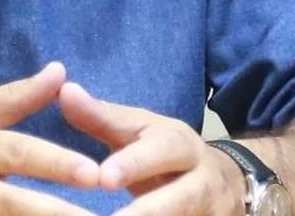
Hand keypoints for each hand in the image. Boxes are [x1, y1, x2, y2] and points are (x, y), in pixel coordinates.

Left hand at [59, 82, 245, 215]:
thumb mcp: (141, 131)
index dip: (134, 164)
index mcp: (182, 146)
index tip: (104, 176)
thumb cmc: (166, 153)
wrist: (230, 181)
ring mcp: (213, 212)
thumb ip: (102, 117)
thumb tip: (64, 91)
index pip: (162, 151)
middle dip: (149, 211)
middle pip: (182, 198)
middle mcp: (204, 181)